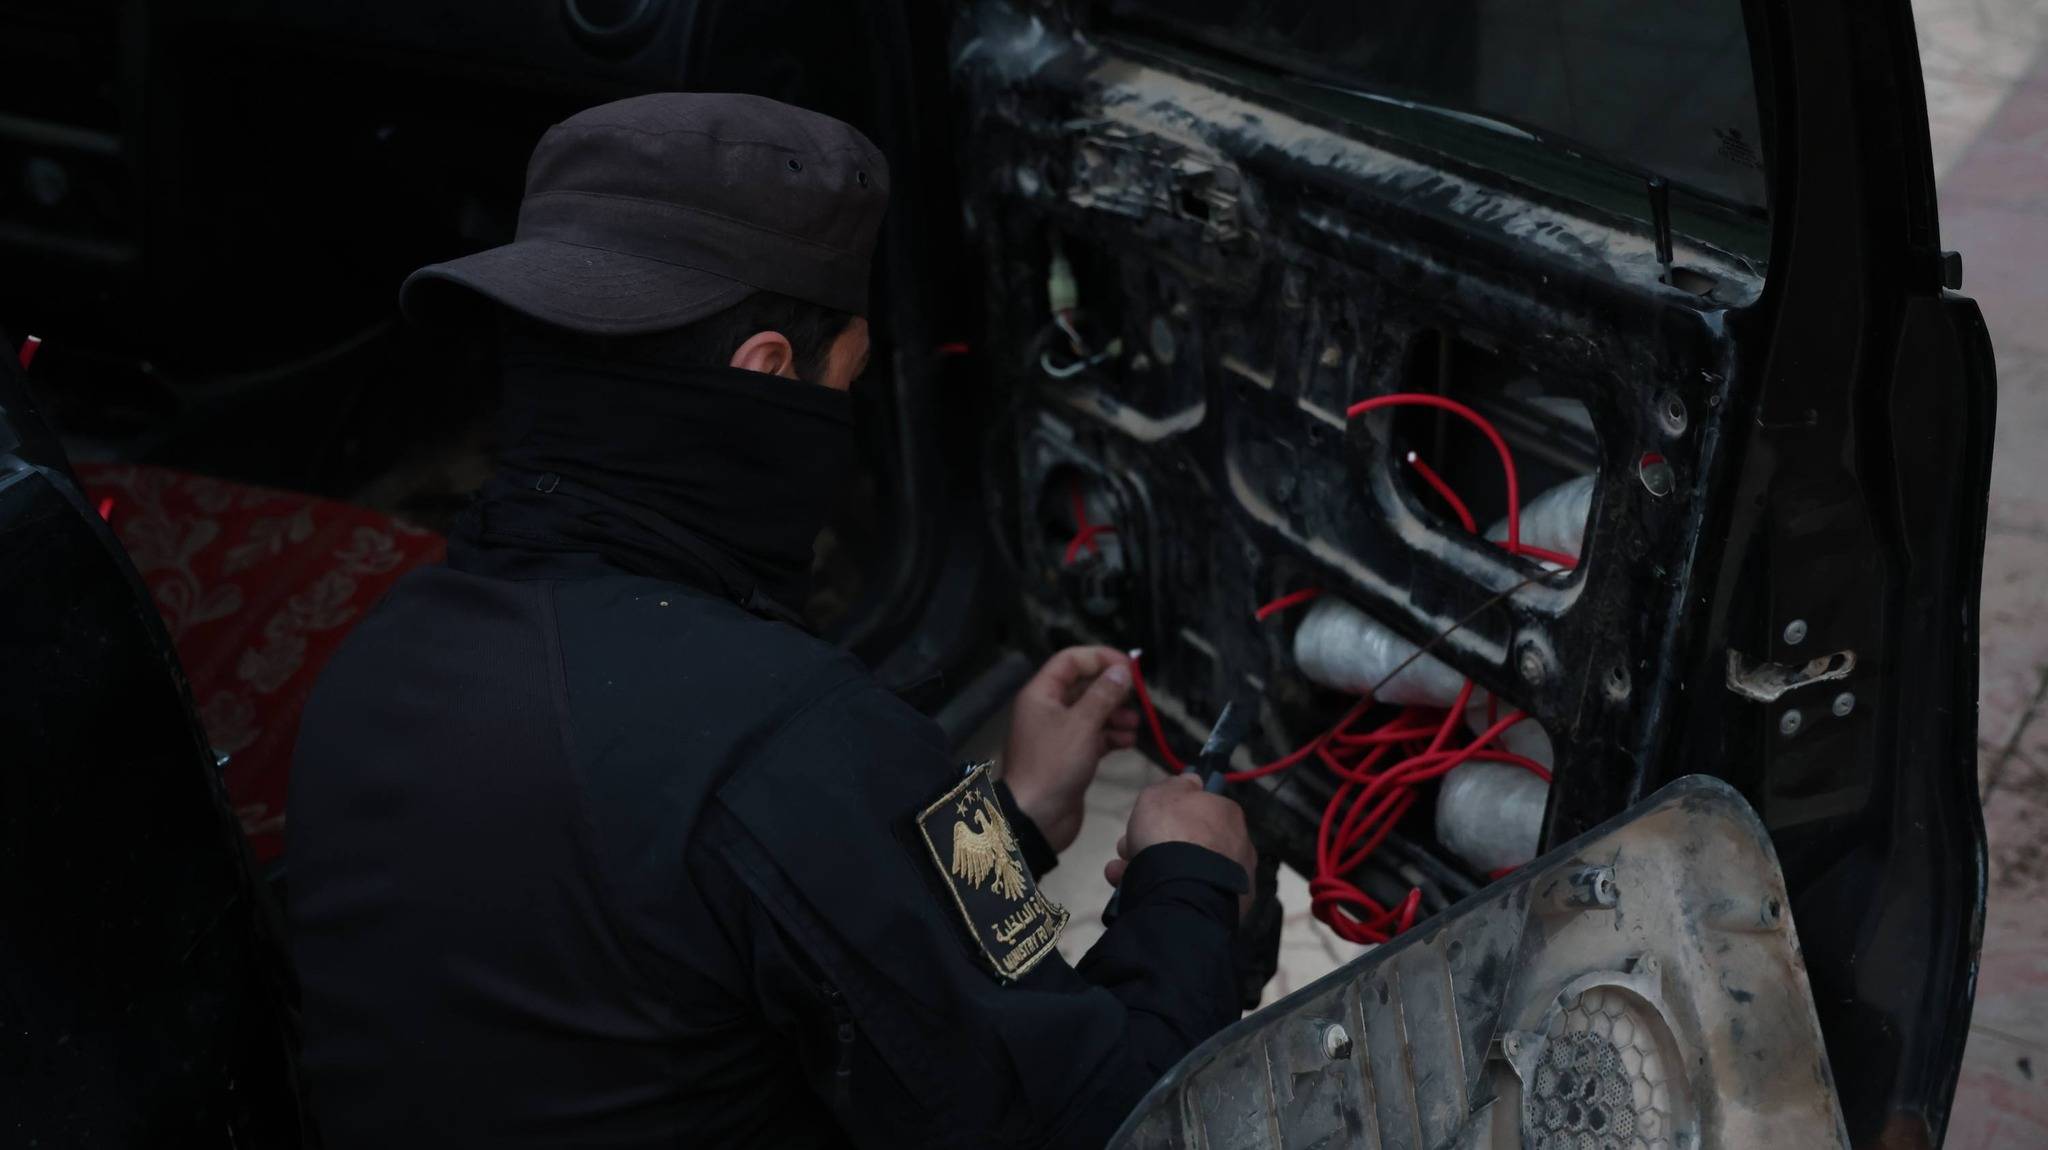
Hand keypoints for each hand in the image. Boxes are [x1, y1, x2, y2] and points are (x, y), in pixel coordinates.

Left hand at [1001, 646, 1140, 853]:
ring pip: (1092, 712)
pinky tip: (1128, 741)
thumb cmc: (1053, 766)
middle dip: (1112, 690)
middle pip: (1084, 686)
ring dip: (1115, 714)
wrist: (1036, 818)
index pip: (1071, 661)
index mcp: (1041, 694)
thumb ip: (1104, 695)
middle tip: (1136, 697)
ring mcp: (1060, 734)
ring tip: (1134, 724)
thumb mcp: (1082, 725)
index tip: (1128, 667)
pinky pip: (1095, 736)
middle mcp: (1048, 710)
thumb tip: (1122, 671)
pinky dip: (1111, 735)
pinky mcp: (1071, 756)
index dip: (1100, 658)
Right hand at [1106, 775, 1256, 917]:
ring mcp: (1232, 882)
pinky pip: (1185, 896)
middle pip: (1187, 842)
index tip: (1143, 821)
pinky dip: (1160, 893)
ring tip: (1118, 874)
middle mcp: (1237, 847)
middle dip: (1151, 844)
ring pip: (1182, 872)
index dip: (1165, 813)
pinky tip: (1131, 893)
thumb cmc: (1169, 834)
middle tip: (1126, 849)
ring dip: (1146, 869)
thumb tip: (1192, 781)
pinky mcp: (1222, 912)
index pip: (1197, 810)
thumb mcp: (1161, 795)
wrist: (1179, 891)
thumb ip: (1175, 786)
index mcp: (1228, 815)